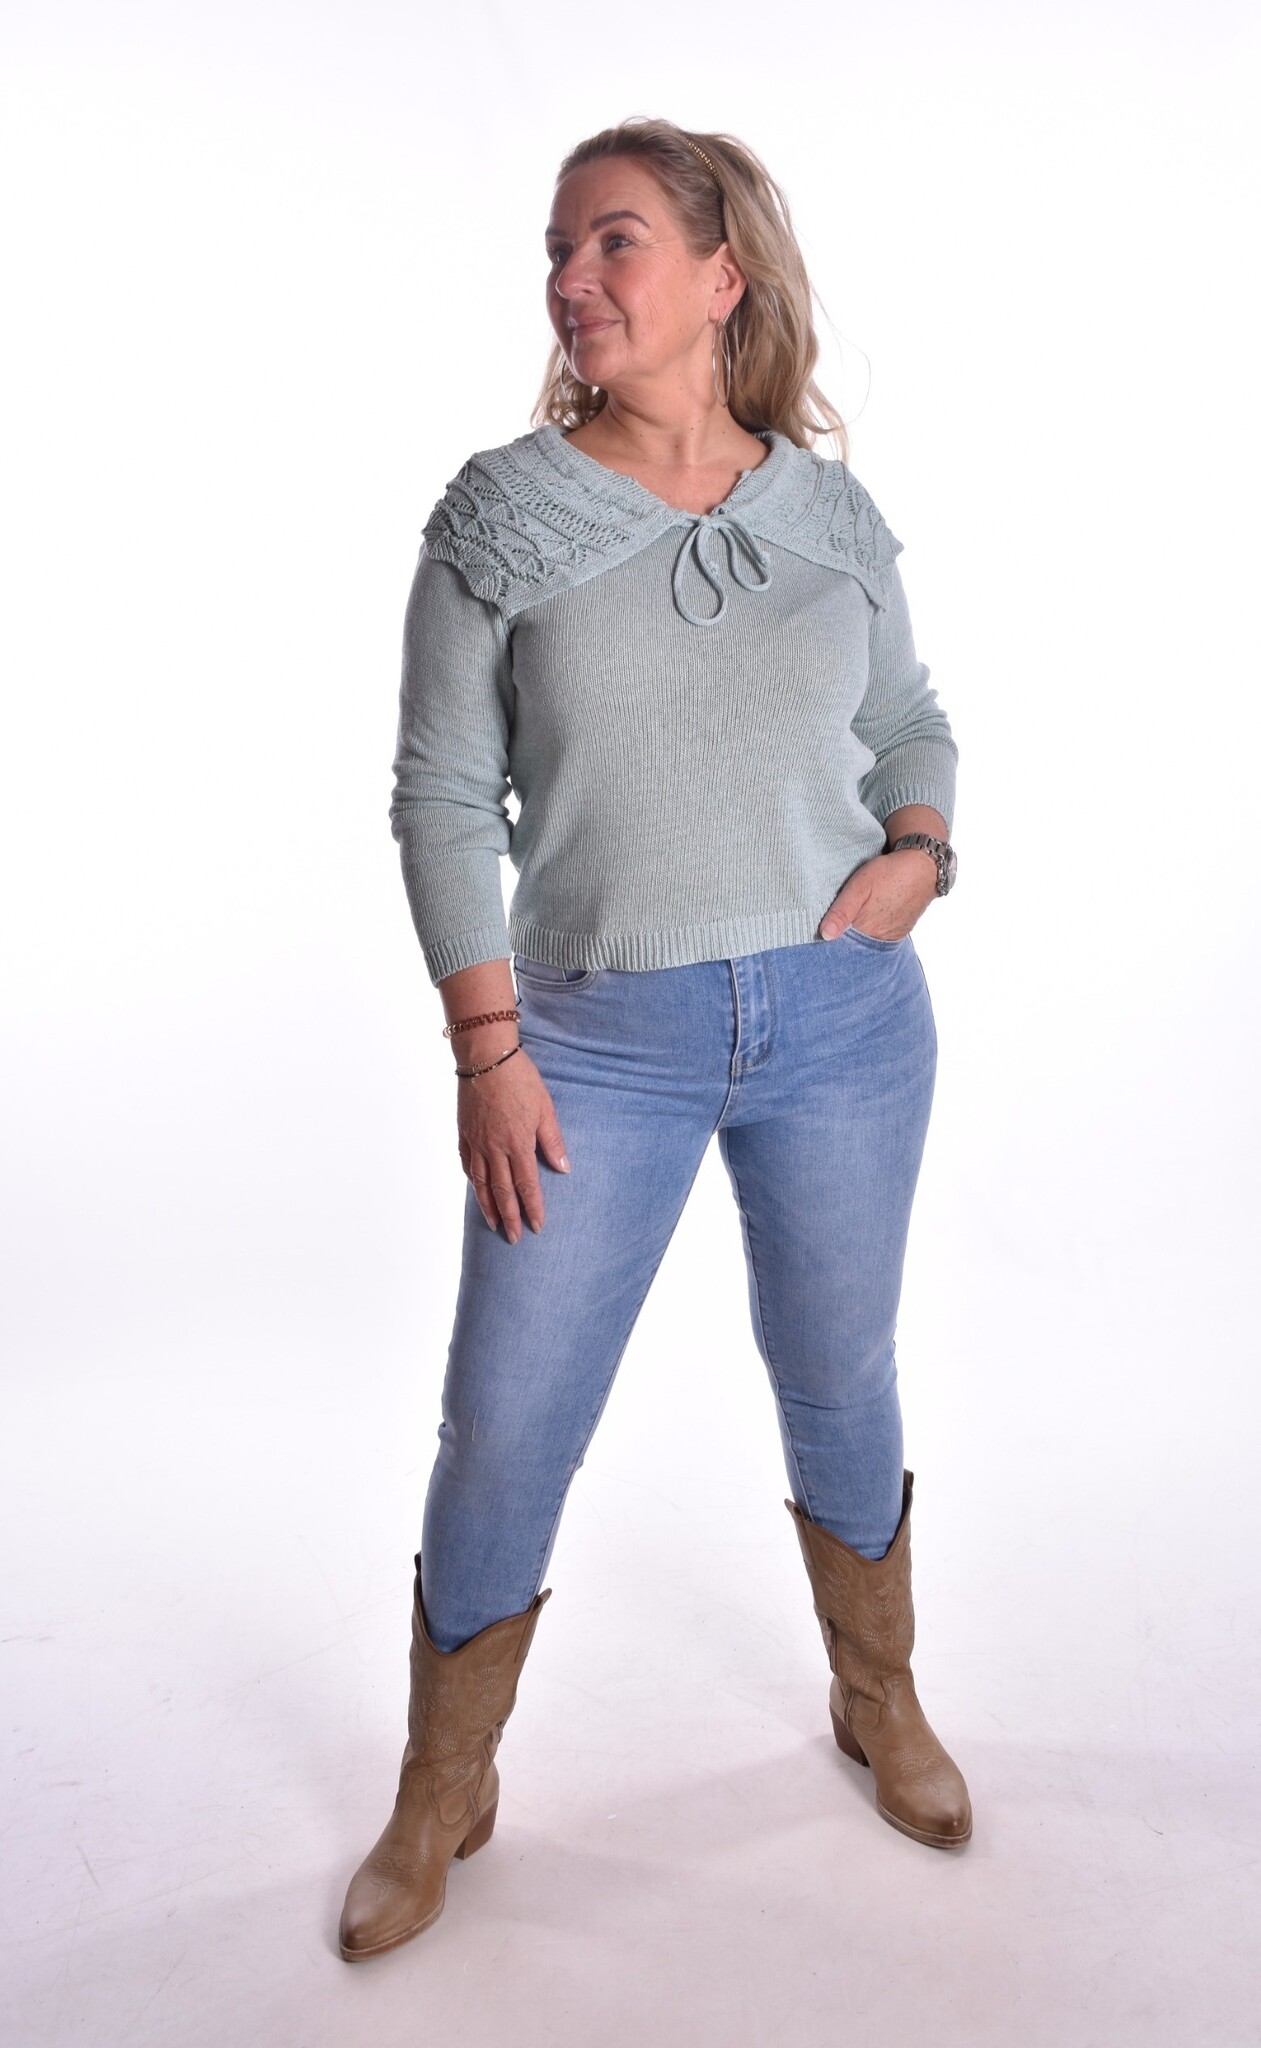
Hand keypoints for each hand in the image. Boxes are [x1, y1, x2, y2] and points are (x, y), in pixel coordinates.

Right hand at [457, 1046, 570, 1243]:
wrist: (485, 1056)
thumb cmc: (520, 1078)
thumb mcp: (545, 1108)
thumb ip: (552, 1140)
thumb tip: (563, 1167)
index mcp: (517, 1144)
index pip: (526, 1186)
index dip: (532, 1208)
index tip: (537, 1227)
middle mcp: (494, 1148)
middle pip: (502, 1191)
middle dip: (509, 1217)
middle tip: (514, 1238)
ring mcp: (476, 1141)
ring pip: (481, 1183)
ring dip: (488, 1206)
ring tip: (493, 1224)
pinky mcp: (464, 1132)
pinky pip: (467, 1163)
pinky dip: (471, 1180)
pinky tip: (476, 1189)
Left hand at [819, 848, 937, 942]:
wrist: (923, 867)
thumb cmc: (889, 873)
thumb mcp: (859, 886)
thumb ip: (842, 911)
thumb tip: (825, 936)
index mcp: (867, 930)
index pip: (842, 945)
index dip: (832, 938)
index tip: (822, 931)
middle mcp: (880, 939)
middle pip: (855, 945)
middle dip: (845, 938)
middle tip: (837, 922)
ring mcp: (892, 936)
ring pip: (868, 942)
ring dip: (859, 935)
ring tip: (856, 917)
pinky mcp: (901, 931)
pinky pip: (881, 937)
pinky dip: (873, 931)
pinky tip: (870, 918)